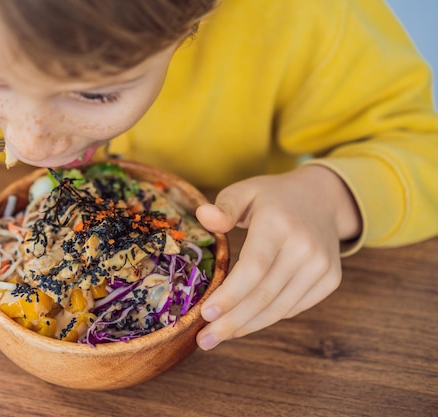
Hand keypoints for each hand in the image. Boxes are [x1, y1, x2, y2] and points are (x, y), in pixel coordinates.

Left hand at [195, 165, 361, 349]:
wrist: (323, 198)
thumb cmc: (273, 198)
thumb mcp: (245, 190)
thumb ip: (224, 206)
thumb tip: (203, 215)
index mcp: (279, 223)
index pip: (254, 268)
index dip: (230, 295)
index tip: (205, 314)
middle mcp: (305, 246)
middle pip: (264, 295)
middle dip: (232, 322)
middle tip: (204, 340)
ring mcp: (322, 266)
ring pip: (279, 308)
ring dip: (247, 326)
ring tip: (218, 336)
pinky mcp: (330, 280)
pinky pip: (293, 308)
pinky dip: (266, 318)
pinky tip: (244, 323)